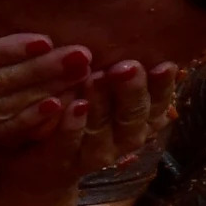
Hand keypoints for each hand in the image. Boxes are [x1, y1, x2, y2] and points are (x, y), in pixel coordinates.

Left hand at [0, 53, 173, 192]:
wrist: (42, 169)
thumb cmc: (80, 118)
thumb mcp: (106, 93)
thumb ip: (121, 75)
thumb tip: (140, 36)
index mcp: (140, 121)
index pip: (159, 103)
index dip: (162, 87)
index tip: (163, 65)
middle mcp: (124, 139)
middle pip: (134, 116)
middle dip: (132, 90)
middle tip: (126, 67)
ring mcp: (96, 154)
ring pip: (104, 130)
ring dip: (101, 104)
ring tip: (96, 79)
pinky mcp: (64, 162)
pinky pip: (69, 144)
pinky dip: (72, 125)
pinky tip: (73, 106)